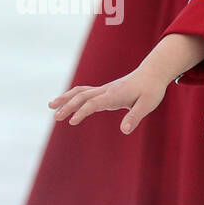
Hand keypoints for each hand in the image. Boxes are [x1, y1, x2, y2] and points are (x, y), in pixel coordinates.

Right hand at [50, 66, 168, 134]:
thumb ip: (134, 117)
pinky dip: (73, 96)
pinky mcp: (105, 90)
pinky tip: (67, 103)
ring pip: (80, 92)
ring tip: (51, 106)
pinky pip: (85, 92)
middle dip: (68, 106)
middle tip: (56, 117)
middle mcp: (106, 90)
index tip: (72, 122)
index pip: (94, 104)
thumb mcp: (147, 104)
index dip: (82, 112)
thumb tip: (124, 131)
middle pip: (82, 97)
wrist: (152, 73)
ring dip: (66, 98)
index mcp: (115, 95)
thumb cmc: (151, 89)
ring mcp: (104, 89)